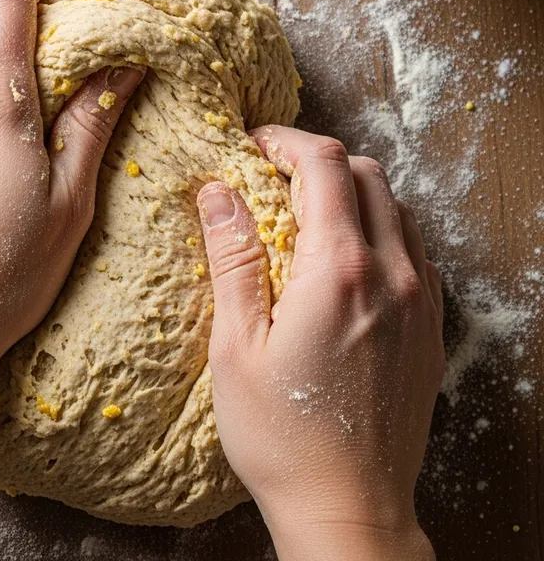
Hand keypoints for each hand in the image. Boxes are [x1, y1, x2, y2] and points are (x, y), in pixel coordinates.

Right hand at [197, 126, 442, 559]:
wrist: (349, 507)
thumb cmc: (281, 435)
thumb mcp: (237, 345)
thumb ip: (232, 258)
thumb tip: (218, 191)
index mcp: (339, 271)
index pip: (324, 165)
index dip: (285, 141)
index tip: (254, 146)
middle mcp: (392, 274)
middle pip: (366, 173)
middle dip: (317, 160)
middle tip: (273, 178)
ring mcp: (420, 300)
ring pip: (396, 206)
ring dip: (350, 192)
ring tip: (305, 214)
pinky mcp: (430, 325)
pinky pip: (414, 248)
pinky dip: (379, 229)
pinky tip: (345, 259)